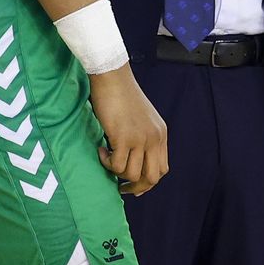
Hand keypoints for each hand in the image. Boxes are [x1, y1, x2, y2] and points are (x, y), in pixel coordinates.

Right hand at [89, 66, 168, 195]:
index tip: (133, 184)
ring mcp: (140, 139)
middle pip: (152, 178)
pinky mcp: (124, 138)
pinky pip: (116, 165)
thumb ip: (143, 135)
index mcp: (161, 134)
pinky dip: (106, 162)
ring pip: (132, 174)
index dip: (148, 181)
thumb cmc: (121, 94)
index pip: (162, 169)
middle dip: (136, 187)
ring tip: (107, 157)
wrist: (112, 76)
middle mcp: (154, 139)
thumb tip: (133, 157)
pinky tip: (101, 149)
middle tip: (120, 186)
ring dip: (117, 172)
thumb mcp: (141, 117)